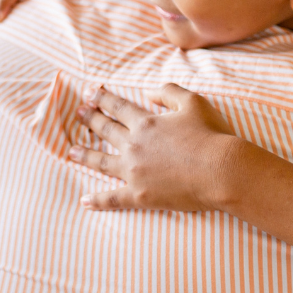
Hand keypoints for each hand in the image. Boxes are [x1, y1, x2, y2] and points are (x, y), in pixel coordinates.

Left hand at [67, 84, 238, 211]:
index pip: (117, 107)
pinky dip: (97, 200)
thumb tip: (147, 92)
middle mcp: (134, 145)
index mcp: (145, 123)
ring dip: (85, 155)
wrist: (222, 171)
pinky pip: (113, 198)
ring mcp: (134, 171)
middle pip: (106, 130)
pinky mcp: (139, 195)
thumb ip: (168, 92)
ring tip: (71, 152)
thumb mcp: (193, 103)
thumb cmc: (211, 136)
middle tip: (78, 114)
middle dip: (90, 120)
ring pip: (102, 161)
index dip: (102, 98)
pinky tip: (84, 200)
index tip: (88, 93)